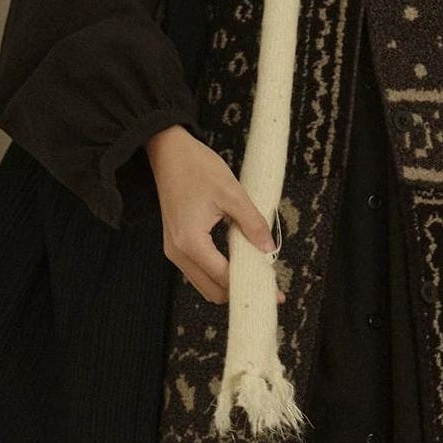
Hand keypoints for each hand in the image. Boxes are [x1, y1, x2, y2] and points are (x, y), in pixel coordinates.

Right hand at [145, 124, 285, 306]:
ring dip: (229, 284)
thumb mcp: (232, 194)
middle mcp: (178, 252)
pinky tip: (239, 262)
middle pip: (212, 290)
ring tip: (256, 275)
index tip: (273, 291)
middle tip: (268, 287)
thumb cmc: (196, 167)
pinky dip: (218, 273)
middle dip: (240, 292)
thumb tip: (268, 248)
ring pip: (204, 284)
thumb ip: (252, 224)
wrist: (168, 151)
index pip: (224, 277)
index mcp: (190, 242)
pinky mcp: (176, 244)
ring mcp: (174, 249)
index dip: (251, 284)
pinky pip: (199, 270)